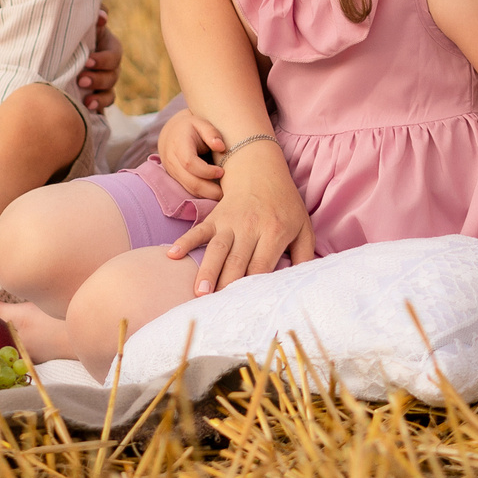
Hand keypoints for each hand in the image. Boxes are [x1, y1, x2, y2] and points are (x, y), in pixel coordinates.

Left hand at [78, 10, 122, 113]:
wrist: (58, 51)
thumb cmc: (72, 32)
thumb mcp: (82, 23)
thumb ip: (94, 16)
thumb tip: (102, 16)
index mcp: (108, 45)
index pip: (114, 54)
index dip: (103, 59)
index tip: (88, 60)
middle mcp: (110, 65)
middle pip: (113, 74)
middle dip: (98, 78)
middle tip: (81, 79)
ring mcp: (104, 82)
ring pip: (110, 91)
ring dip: (99, 95)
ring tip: (86, 99)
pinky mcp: (97, 95)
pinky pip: (105, 103)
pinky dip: (98, 105)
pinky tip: (87, 106)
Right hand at [153, 108, 226, 200]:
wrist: (171, 133)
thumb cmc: (191, 128)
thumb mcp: (201, 123)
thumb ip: (211, 133)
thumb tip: (221, 147)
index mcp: (179, 145)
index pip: (189, 163)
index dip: (206, 170)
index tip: (222, 171)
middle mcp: (172, 161)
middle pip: (190, 181)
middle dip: (209, 190)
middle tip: (227, 192)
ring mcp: (173, 172)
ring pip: (190, 188)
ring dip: (207, 195)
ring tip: (224, 195)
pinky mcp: (176, 179)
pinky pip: (189, 189)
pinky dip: (203, 194)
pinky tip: (215, 193)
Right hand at [164, 141, 312, 293]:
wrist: (261, 169)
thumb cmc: (284, 203)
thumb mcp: (303, 226)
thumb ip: (305, 255)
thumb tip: (303, 282)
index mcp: (274, 231)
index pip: (262, 264)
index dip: (253, 285)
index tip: (247, 305)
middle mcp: (250, 226)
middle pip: (237, 261)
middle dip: (227, 284)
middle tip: (219, 308)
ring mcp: (230, 221)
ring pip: (217, 249)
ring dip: (207, 270)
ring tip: (199, 292)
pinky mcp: (215, 216)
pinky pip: (198, 230)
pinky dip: (184, 241)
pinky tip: (172, 255)